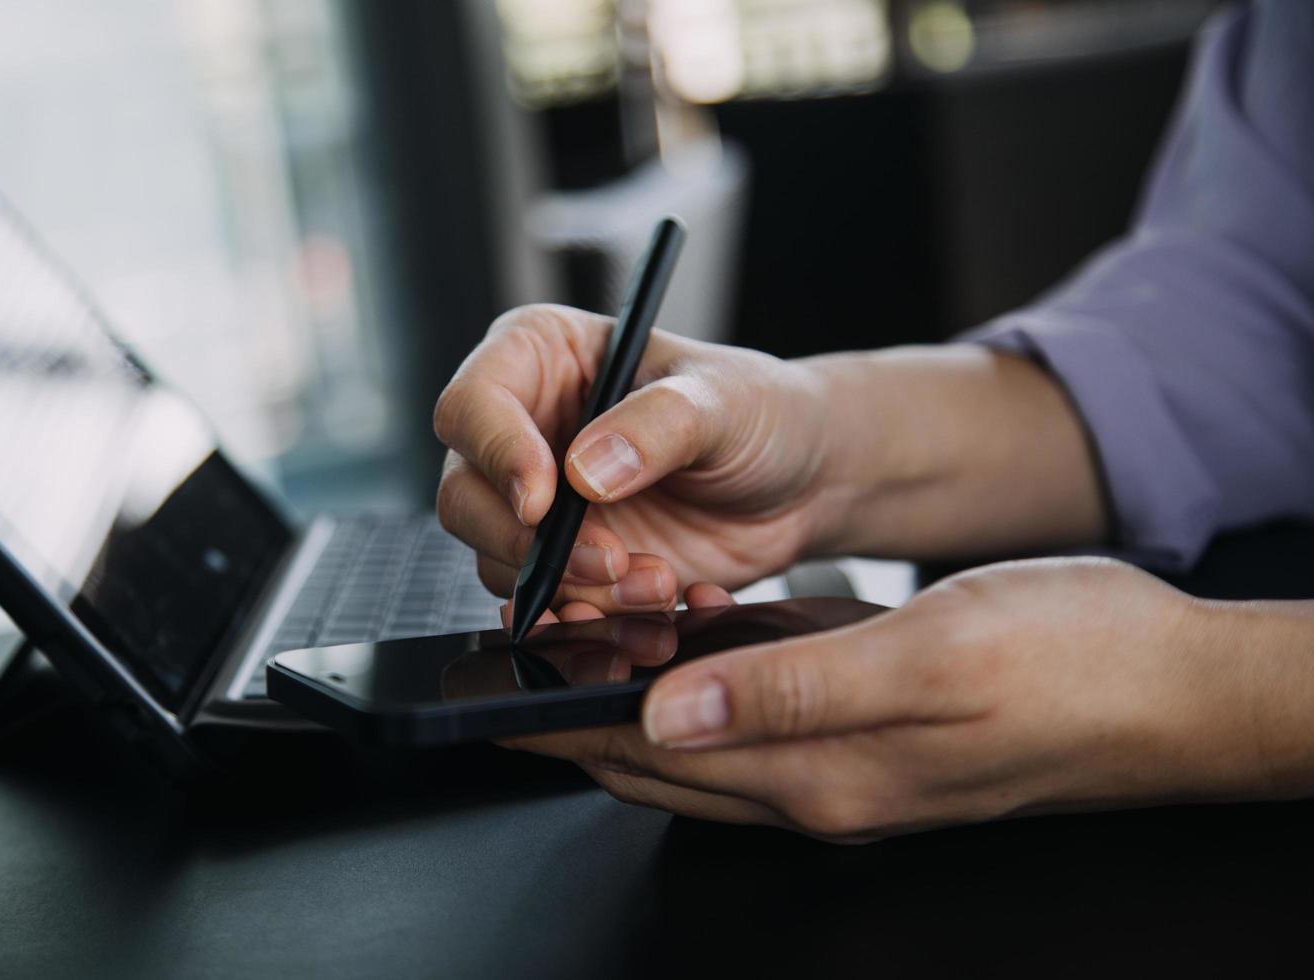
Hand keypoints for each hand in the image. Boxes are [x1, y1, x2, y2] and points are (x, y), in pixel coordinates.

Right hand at [434, 304, 830, 616]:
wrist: (801, 485)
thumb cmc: (757, 412)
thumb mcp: (722, 400)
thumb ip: (655, 425)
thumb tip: (584, 470)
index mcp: (541, 359)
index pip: (472, 404)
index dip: (496, 453)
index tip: (546, 498)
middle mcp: (525, 432)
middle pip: (465, 497)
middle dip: (529, 542)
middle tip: (608, 558)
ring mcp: (541, 506)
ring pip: (501, 563)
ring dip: (575, 588)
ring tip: (657, 581)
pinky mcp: (566, 566)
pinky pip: (546, 606)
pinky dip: (594, 618)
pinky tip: (656, 603)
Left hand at [508, 558, 1313, 839]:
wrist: (1170, 687)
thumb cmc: (1069, 663)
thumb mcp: (926, 657)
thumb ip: (791, 689)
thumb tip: (670, 711)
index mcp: (817, 772)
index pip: (646, 755)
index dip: (566, 719)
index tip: (499, 683)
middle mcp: (816, 782)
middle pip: (657, 757)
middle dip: (580, 713)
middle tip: (522, 654)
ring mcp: (843, 763)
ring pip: (699, 738)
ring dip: (635, 697)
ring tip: (580, 639)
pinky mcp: (868, 732)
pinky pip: (755, 715)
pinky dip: (703, 683)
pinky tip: (686, 639)